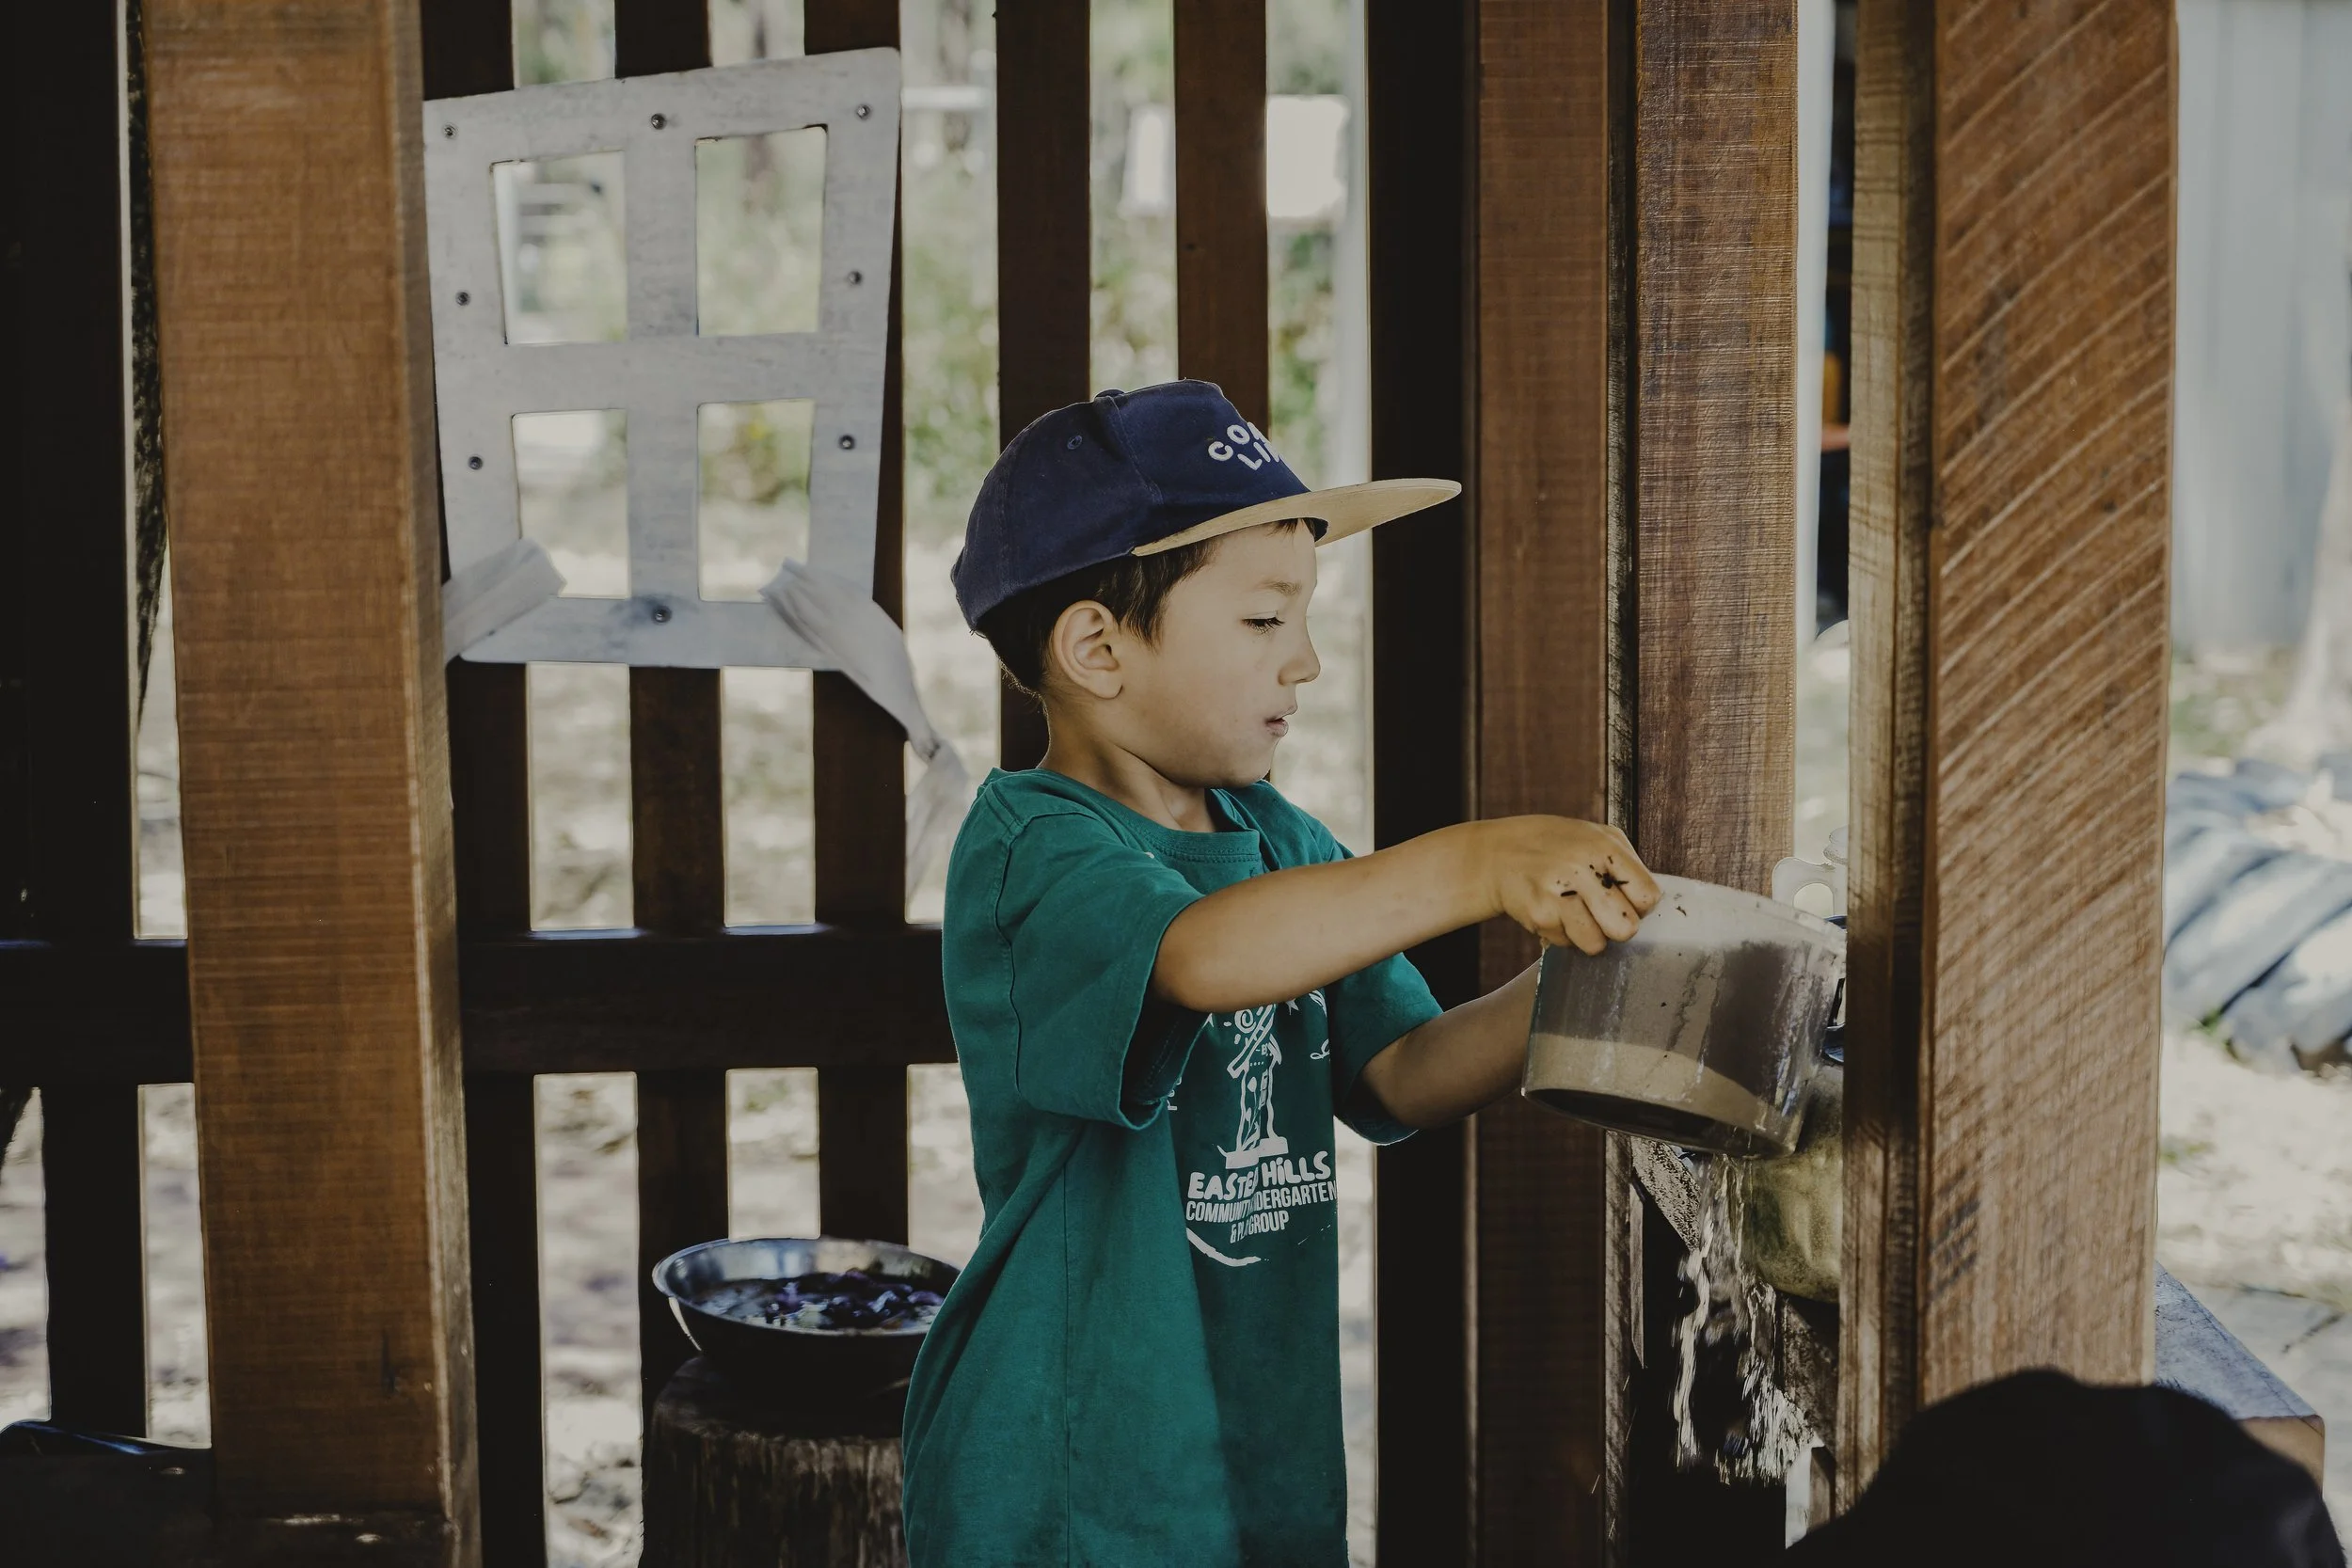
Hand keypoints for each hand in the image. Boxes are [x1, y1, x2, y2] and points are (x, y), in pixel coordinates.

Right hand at [1478, 817, 1659, 953]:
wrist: (1498, 854)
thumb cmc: (1556, 846)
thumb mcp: (1596, 836)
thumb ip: (1627, 864)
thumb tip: (1651, 903)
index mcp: (1604, 847)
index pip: (1648, 896)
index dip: (1640, 905)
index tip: (1627, 901)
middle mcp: (1581, 869)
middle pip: (1625, 928)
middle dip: (1616, 927)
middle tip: (1601, 913)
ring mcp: (1558, 894)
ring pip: (1595, 945)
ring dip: (1588, 935)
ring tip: (1573, 912)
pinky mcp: (1538, 915)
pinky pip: (1566, 944)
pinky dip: (1561, 934)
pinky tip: (1551, 911)